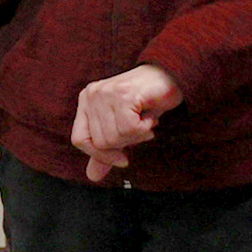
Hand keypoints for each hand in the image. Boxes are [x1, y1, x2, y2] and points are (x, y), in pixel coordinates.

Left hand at [73, 67, 179, 183]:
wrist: (171, 76)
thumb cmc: (147, 101)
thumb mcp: (123, 128)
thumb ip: (107, 150)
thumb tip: (93, 176)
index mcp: (86, 101)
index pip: (79, 139)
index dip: (100, 155)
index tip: (123, 160)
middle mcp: (91, 95)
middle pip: (100, 142)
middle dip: (127, 142)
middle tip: (141, 128)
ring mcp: (105, 93)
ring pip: (114, 138)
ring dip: (138, 135)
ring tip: (146, 120)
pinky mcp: (122, 95)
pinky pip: (129, 129)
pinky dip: (145, 128)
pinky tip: (150, 115)